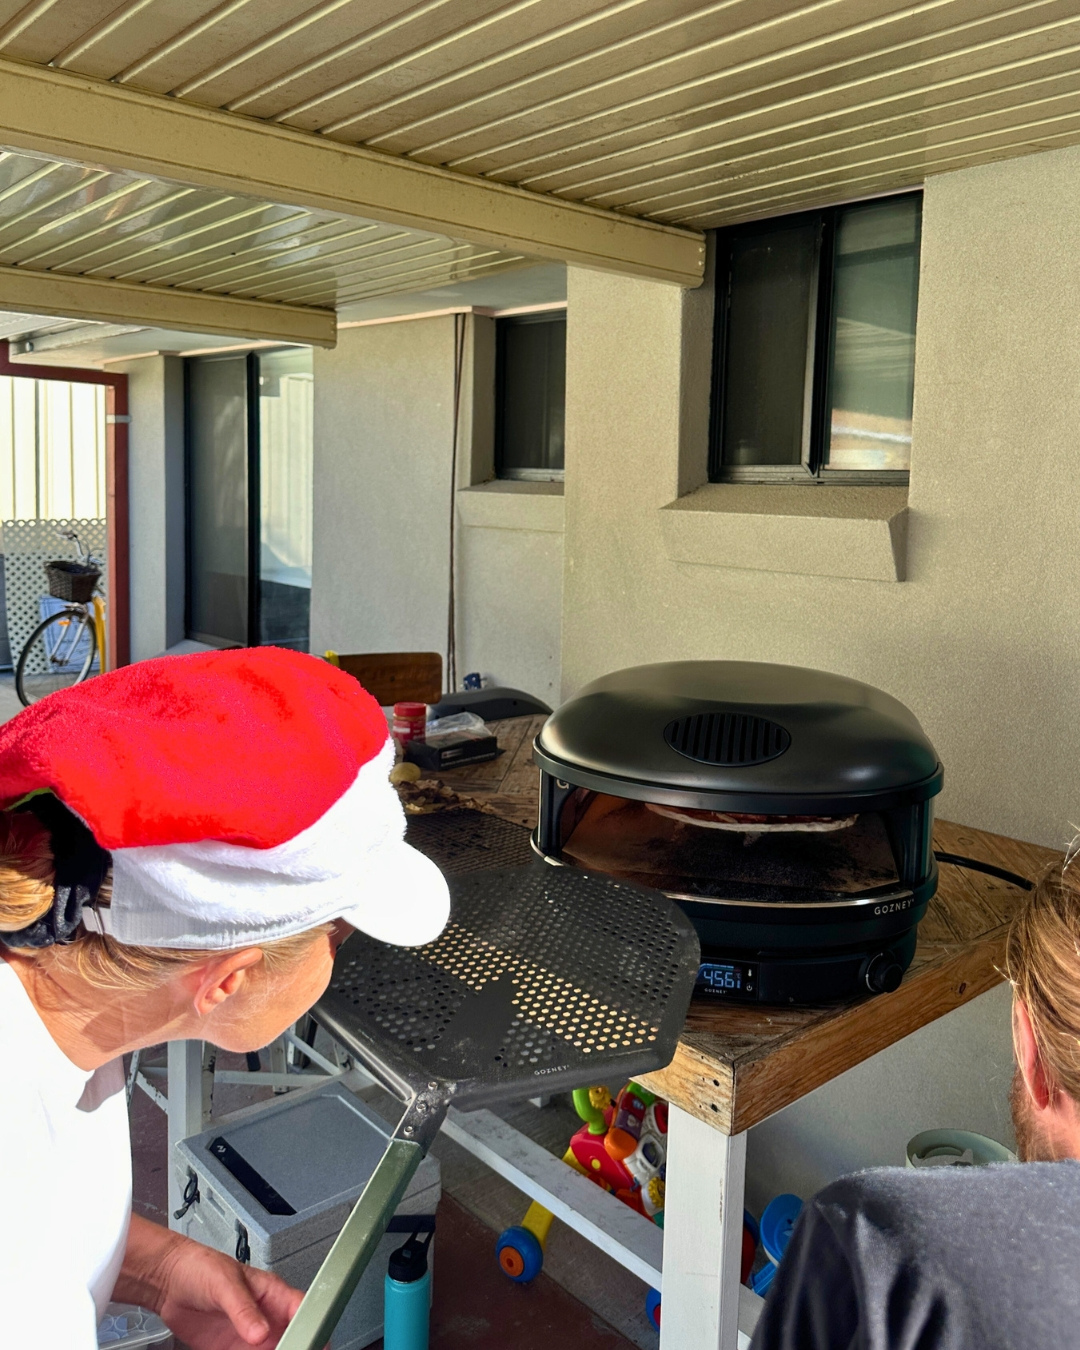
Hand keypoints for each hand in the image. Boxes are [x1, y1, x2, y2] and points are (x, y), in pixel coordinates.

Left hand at [116, 1215, 302, 1349]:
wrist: (169, 1283)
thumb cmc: (201, 1268)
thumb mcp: (225, 1285)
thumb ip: (243, 1310)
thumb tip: (261, 1334)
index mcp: (272, 1293)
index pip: (302, 1311)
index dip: (312, 1328)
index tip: (312, 1344)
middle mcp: (265, 1317)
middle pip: (291, 1339)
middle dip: (294, 1347)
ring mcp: (249, 1337)